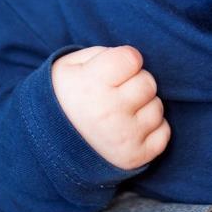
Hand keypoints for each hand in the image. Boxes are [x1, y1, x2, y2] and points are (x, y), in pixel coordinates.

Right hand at [51, 44, 170, 169]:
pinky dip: (151, 130)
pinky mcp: (135, 157)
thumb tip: (133, 59)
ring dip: (142, 107)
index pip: (132, 58)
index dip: (124, 61)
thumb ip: (102, 54)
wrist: (48, 147)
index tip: (112, 71)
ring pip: (157, 107)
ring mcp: (124, 137)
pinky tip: (129, 129)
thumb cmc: (64, 99)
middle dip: (134, 83)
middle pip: (148, 82)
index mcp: (91, 85)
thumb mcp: (69, 67)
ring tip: (119, 113)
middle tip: (115, 93)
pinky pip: (163, 133)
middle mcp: (110, 112)